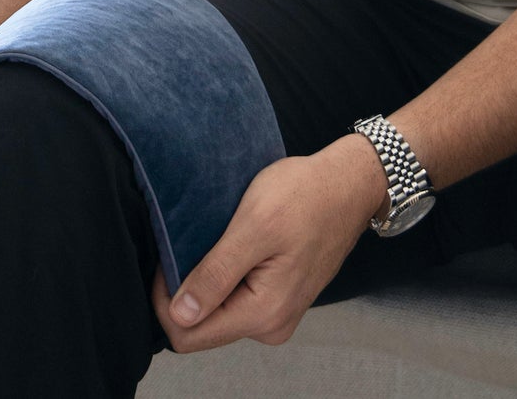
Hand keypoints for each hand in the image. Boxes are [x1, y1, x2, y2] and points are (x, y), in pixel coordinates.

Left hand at [149, 139, 385, 353]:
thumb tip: (181, 315)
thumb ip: (216, 274)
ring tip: (219, 237)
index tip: (168, 254)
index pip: (188, 333)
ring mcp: (278, 313)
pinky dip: (228, 274)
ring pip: (219, 310)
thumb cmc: (306, 194)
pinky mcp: (281, 297)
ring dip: (209, 279)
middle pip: (203, 325)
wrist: (350, 183)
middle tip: (194, 239)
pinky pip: (239, 297)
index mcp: (264, 314)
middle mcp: (272, 325)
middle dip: (188, 287)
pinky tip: (235, 243)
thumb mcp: (255, 225)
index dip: (166, 298)